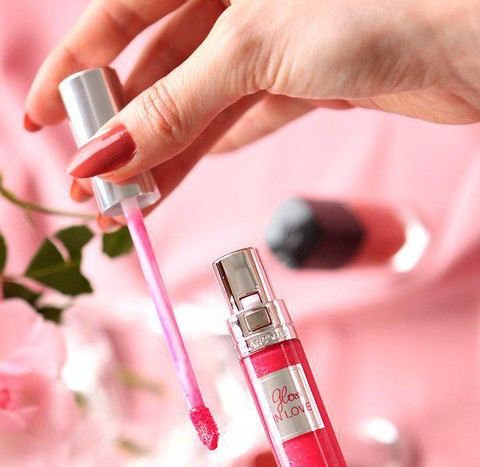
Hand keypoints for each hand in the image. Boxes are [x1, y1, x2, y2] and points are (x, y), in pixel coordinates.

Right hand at [26, 0, 479, 204]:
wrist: (469, 38)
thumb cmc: (372, 6)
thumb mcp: (252, 48)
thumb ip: (176, 104)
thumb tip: (107, 155)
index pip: (120, 14)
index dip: (76, 70)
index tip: (39, 119)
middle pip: (157, 69)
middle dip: (120, 131)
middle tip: (90, 189)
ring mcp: (274, 39)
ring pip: (198, 104)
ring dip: (163, 156)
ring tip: (127, 206)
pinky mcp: (308, 77)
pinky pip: (242, 118)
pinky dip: (211, 150)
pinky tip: (177, 176)